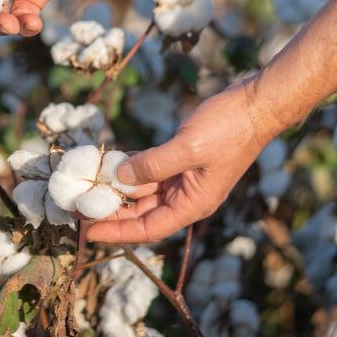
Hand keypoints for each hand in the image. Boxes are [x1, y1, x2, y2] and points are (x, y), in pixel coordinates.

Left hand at [87, 79, 279, 242]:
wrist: (256, 104)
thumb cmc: (229, 129)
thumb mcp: (187, 148)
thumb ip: (153, 165)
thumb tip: (120, 177)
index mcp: (193, 204)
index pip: (149, 228)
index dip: (118, 232)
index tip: (88, 231)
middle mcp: (188, 196)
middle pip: (143, 212)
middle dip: (112, 211)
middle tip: (79, 207)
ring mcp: (186, 177)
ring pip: (144, 190)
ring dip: (118, 187)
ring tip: (88, 185)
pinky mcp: (184, 159)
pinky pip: (151, 168)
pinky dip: (132, 165)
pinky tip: (111, 160)